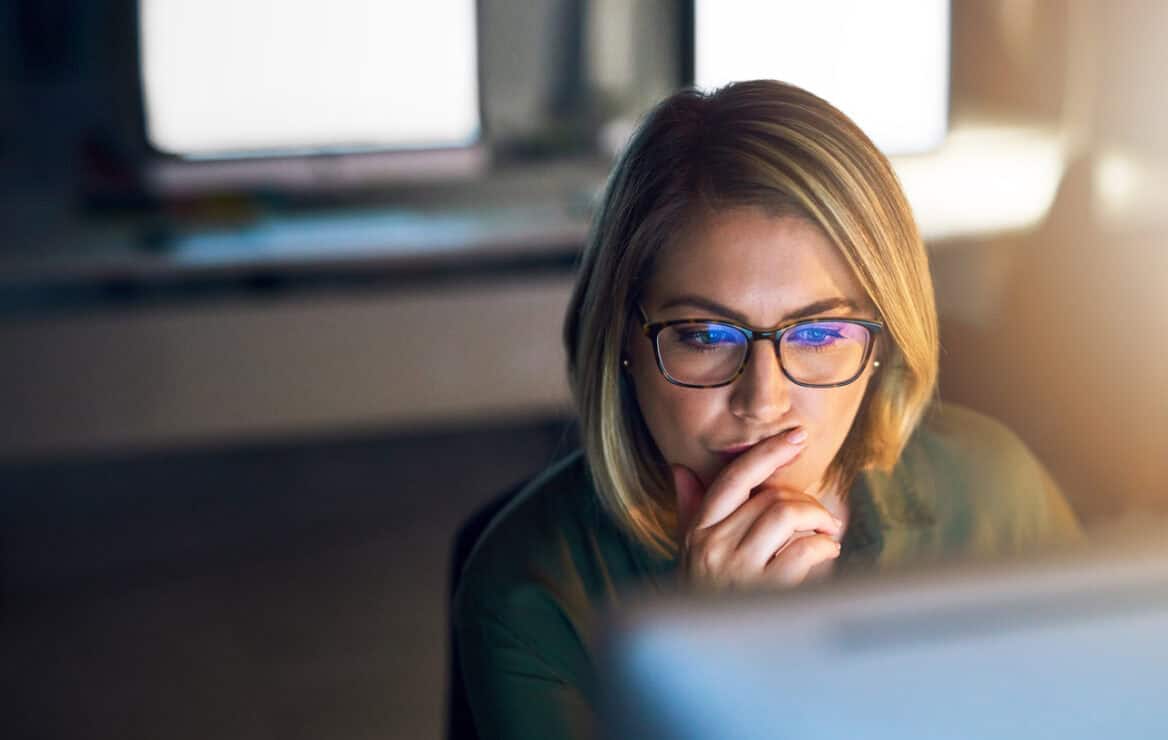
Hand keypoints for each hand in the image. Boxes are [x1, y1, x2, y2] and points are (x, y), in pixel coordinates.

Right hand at [672, 430, 842, 590]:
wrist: (706, 658)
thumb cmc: (704, 600)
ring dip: (818, 520)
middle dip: (805, 501)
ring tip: (827, 534)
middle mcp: (713, 546)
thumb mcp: (689, 554)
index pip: (734, 478)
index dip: (768, 452)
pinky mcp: (765, 593)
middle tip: (820, 517)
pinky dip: (825, 547)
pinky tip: (827, 554)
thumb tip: (680, 469)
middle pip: (770, 497)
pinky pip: (804, 550)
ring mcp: (738, 570)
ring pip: (787, 515)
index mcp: (697, 531)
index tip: (796, 437)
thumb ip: (689, 511)